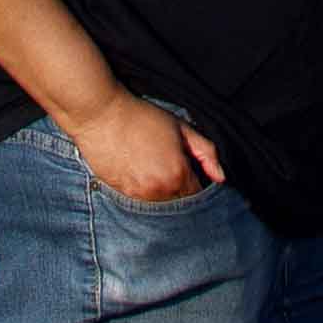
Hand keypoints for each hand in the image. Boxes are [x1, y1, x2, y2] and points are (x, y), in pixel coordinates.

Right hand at [73, 85, 225, 201]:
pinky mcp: (120, 196)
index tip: (194, 174)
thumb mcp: (180, 127)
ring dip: (163, 195)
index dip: (199, 185)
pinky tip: (140, 173)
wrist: (102, 115)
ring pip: (160, 207)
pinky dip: (145, 194)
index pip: (198, 195)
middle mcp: (159, 191)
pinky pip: (140, 204)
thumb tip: (221, 177)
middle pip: (179, 204)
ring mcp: (138, 196)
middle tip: (173, 171)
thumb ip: (206, 152)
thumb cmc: (142, 117)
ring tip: (155, 171)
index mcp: (177, 174)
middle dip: (181, 192)